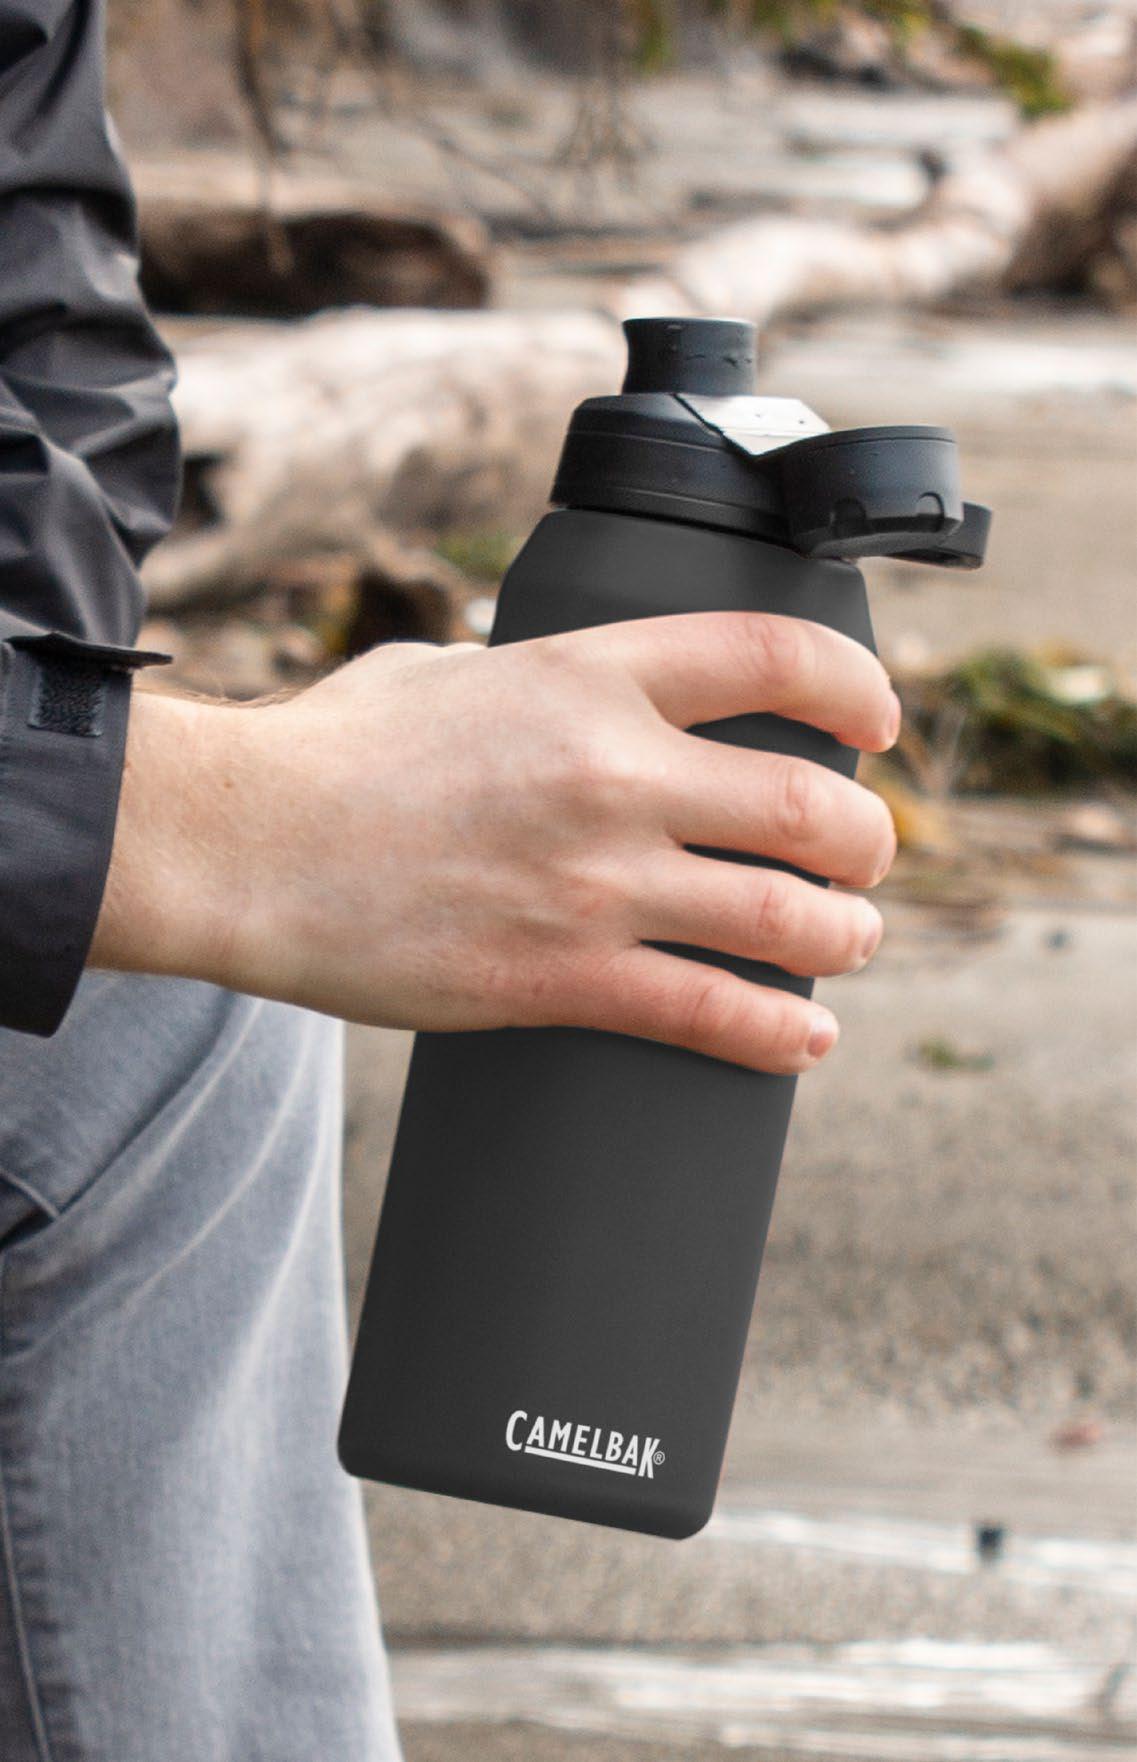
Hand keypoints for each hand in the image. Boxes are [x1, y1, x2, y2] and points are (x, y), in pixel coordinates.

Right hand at [91, 614, 897, 1072]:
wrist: (243, 847)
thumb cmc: (328, 752)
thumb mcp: (440, 671)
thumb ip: (525, 675)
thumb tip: (550, 685)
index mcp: (588, 676)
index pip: (770, 655)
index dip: (854, 684)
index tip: (878, 720)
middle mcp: (612, 773)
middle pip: (810, 806)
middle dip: (868, 841)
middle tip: (868, 858)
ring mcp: (593, 881)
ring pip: (784, 919)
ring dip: (844, 936)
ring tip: (850, 941)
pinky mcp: (559, 978)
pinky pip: (709, 1012)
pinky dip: (777, 1032)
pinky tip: (802, 1036)